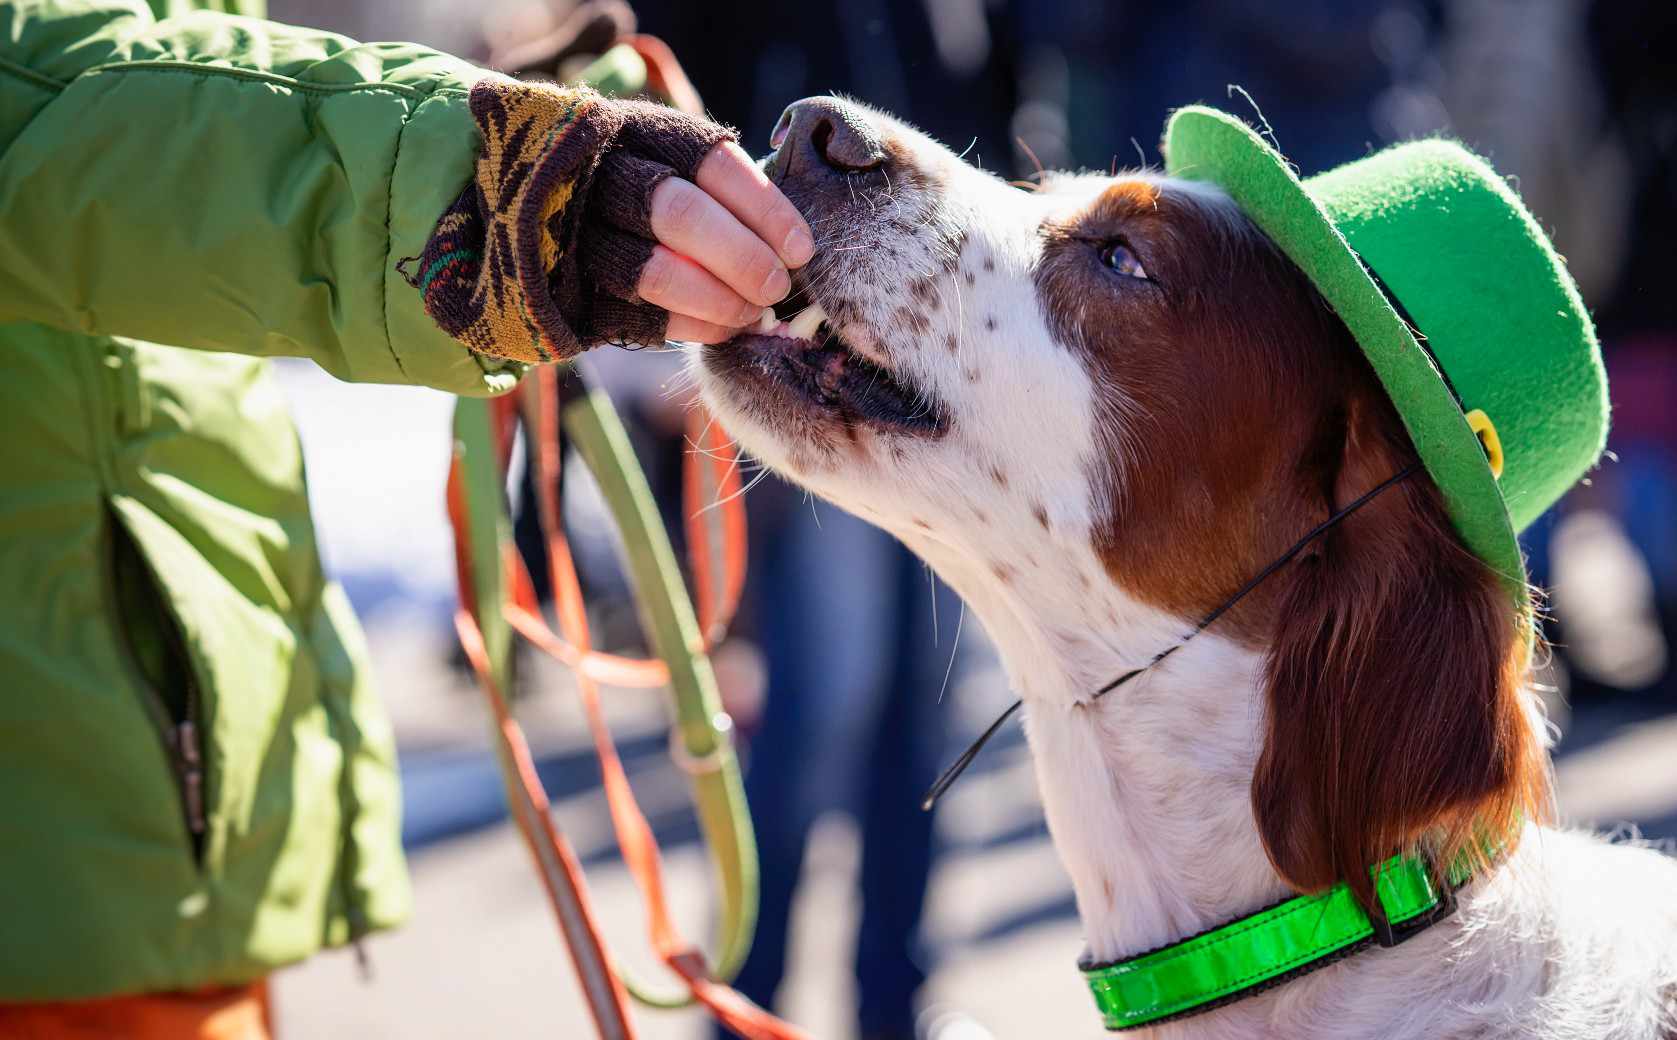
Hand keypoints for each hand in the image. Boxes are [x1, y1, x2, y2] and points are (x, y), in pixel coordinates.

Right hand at [410, 83, 811, 361]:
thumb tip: (791, 246)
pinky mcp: (561, 286)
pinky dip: (690, 325)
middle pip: (681, 213)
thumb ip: (709, 189)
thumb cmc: (615, 193)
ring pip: (655, 269)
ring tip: (755, 313)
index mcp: (630, 129)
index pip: (709, 161)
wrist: (499, 213)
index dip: (764, 208)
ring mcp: (570, 231)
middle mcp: (595, 173)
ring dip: (719, 299)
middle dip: (743, 257)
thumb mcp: (655, 162)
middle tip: (778, 286)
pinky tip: (722, 329)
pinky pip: (635, 314)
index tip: (800, 248)